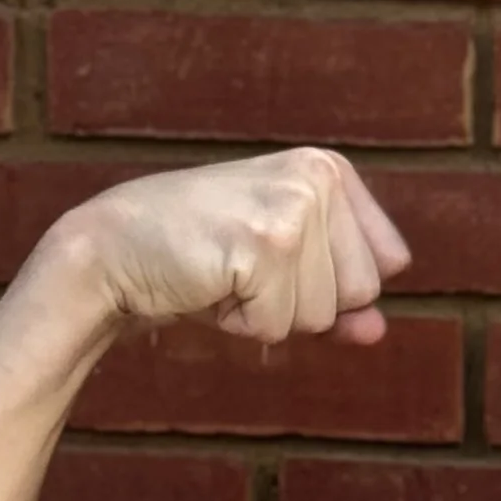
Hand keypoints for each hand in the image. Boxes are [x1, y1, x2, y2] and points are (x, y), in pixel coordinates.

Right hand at [50, 147, 412, 346]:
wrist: (112, 248)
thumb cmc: (200, 259)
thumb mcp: (281, 271)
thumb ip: (339, 298)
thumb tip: (378, 332)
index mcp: (328, 169)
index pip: (388, 264)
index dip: (332, 285)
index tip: (276, 257)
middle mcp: (316, 177)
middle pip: (361, 292)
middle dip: (302, 302)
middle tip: (244, 267)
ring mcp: (290, 208)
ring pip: (321, 315)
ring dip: (268, 313)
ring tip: (223, 272)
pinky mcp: (261, 245)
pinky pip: (276, 325)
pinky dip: (239, 322)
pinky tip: (207, 283)